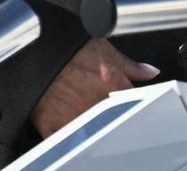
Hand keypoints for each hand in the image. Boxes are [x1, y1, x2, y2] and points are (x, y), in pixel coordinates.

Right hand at [29, 38, 161, 136]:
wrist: (35, 49)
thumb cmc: (69, 48)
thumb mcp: (104, 49)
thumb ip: (130, 65)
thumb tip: (150, 72)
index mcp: (112, 85)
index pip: (132, 102)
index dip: (129, 102)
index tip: (125, 101)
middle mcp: (94, 104)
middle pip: (112, 119)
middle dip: (110, 113)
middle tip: (98, 101)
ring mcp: (73, 116)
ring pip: (91, 132)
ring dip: (92, 124)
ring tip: (83, 109)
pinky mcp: (52, 124)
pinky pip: (65, 139)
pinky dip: (68, 135)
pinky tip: (68, 122)